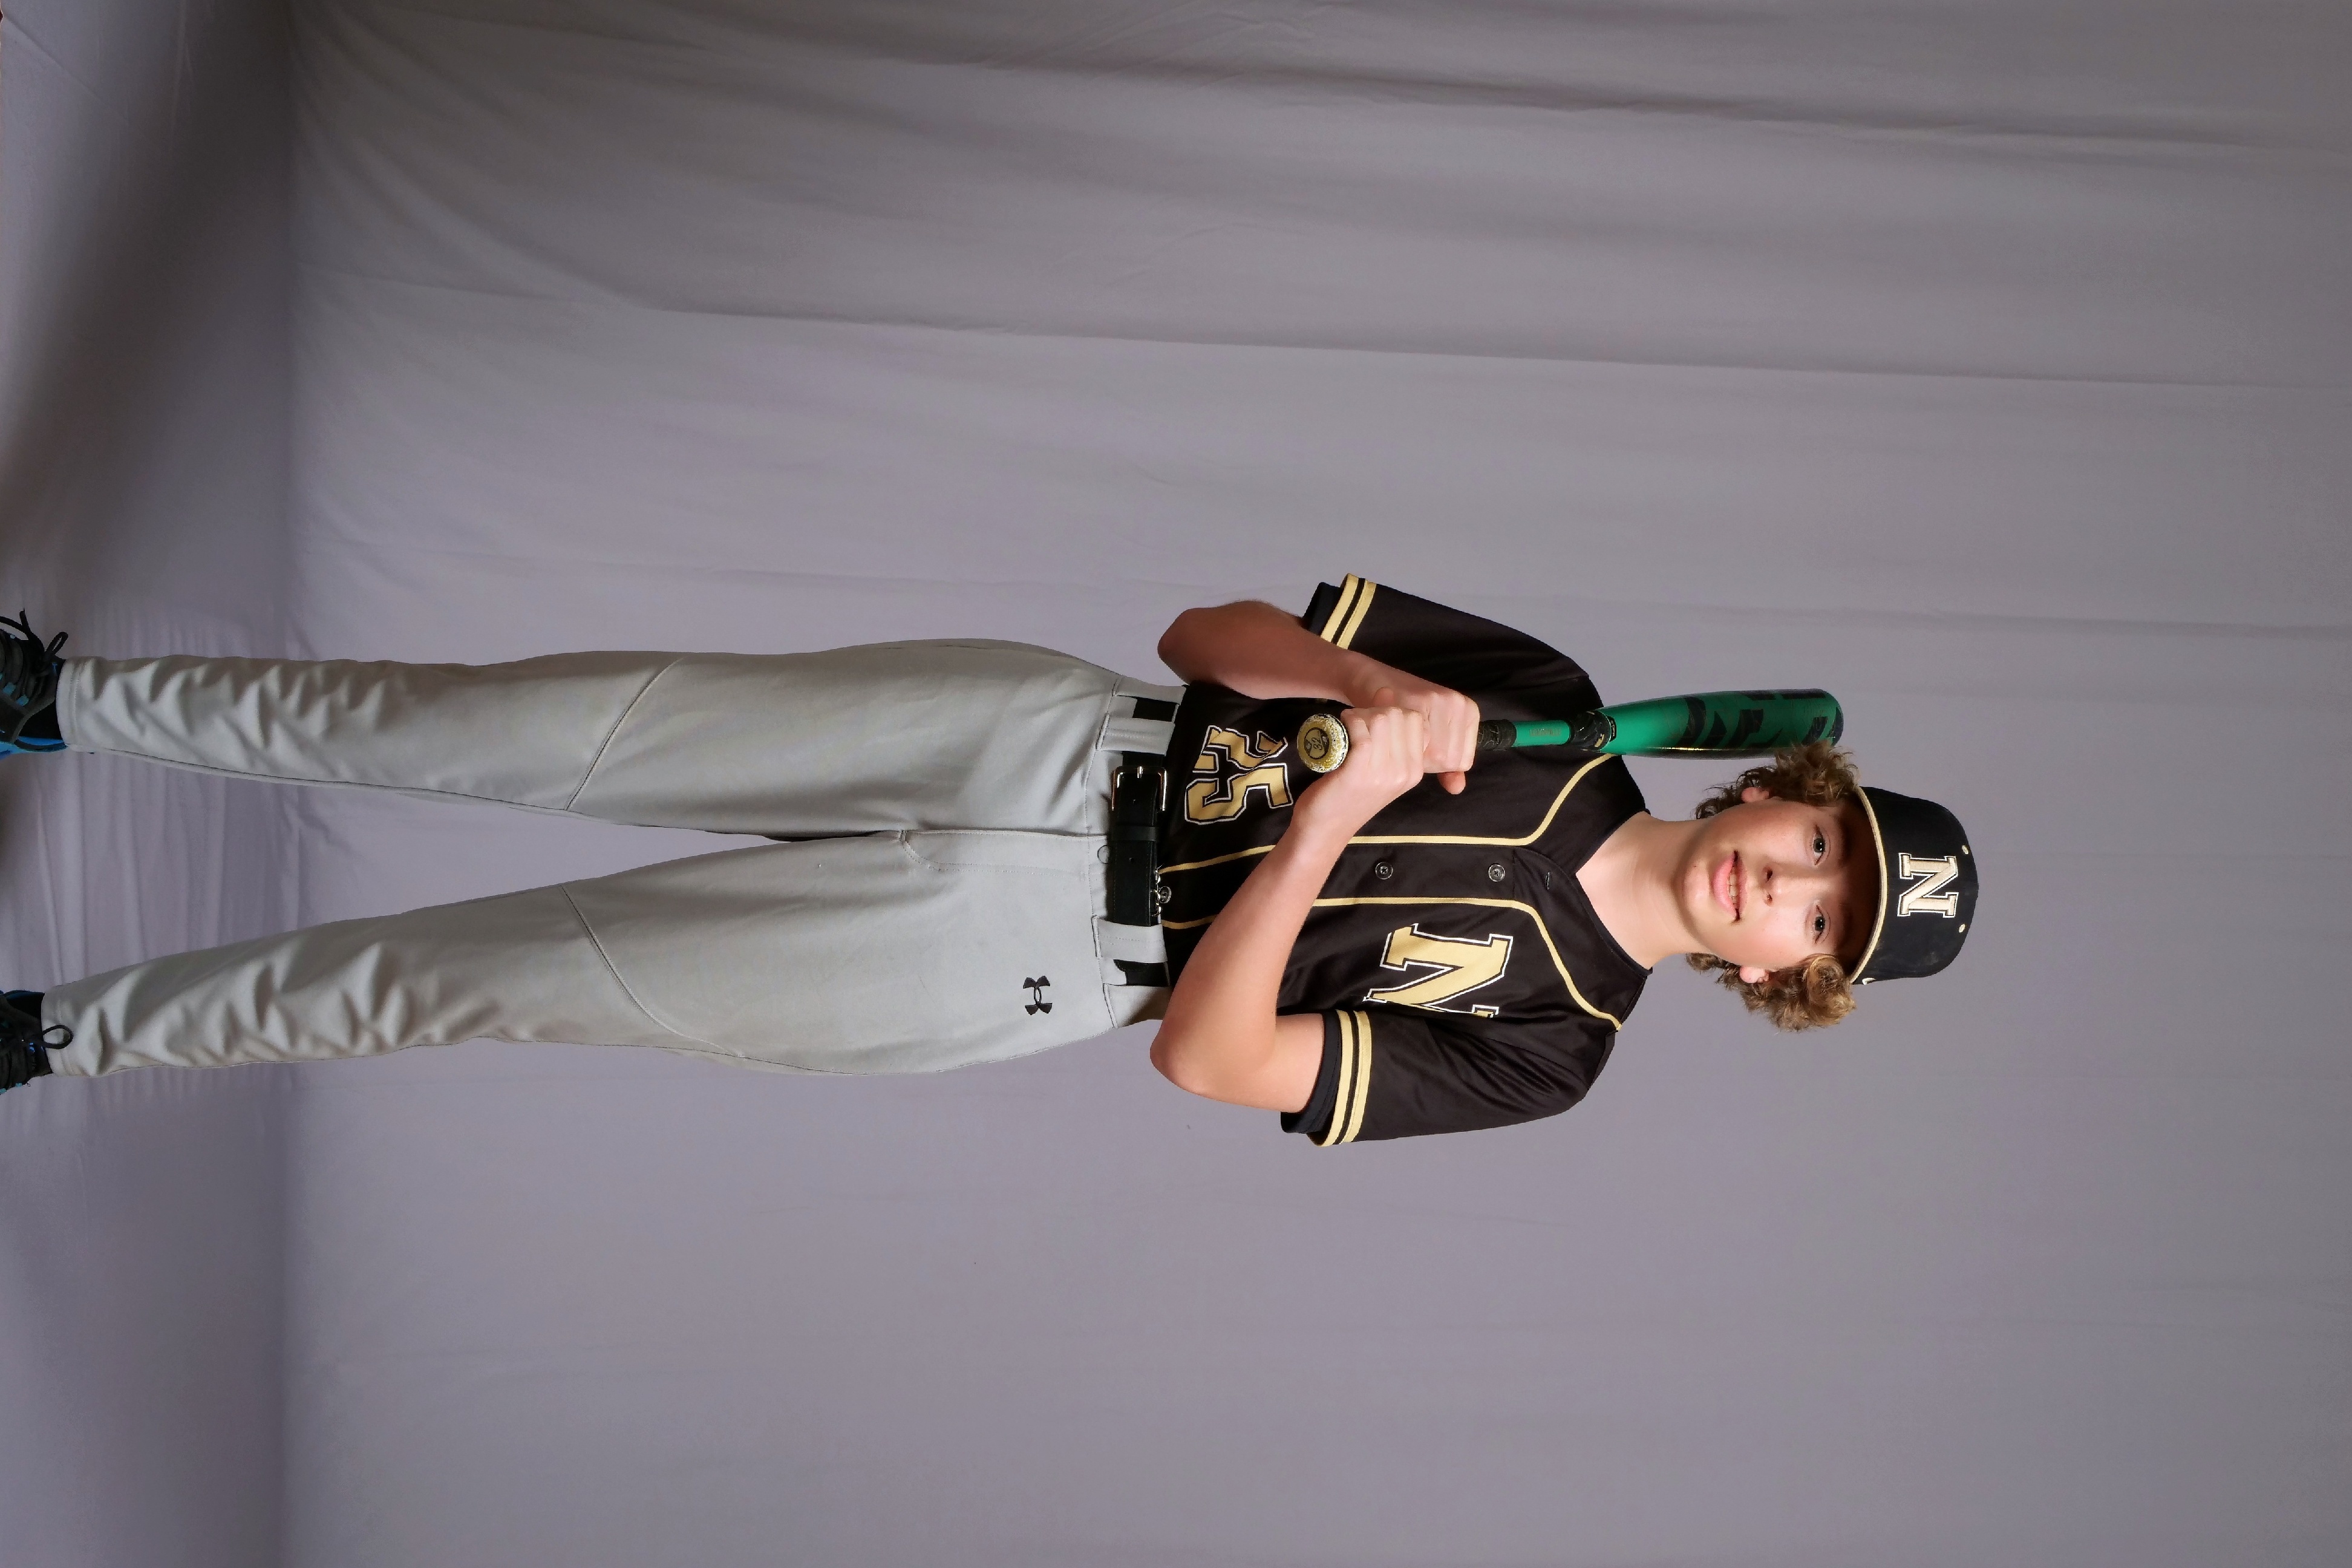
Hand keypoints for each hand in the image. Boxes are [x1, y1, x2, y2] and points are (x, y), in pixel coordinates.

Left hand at [1297, 692, 1428, 834]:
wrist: (1326, 829)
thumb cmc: (1350, 797)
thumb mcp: (1383, 775)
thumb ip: (1394, 748)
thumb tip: (1391, 698)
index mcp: (1415, 771)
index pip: (1417, 721)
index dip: (1393, 711)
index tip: (1372, 720)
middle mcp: (1405, 772)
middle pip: (1401, 715)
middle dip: (1377, 708)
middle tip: (1357, 721)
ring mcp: (1383, 773)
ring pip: (1382, 719)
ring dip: (1362, 714)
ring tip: (1349, 724)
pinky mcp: (1358, 772)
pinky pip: (1362, 732)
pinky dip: (1350, 721)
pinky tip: (1341, 725)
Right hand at [1345, 664, 1477, 793]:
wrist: (1373, 682)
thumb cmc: (1403, 714)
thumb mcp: (1431, 738)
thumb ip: (1447, 766)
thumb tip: (1457, 789)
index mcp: (1469, 712)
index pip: (1462, 762)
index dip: (1437, 764)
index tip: (1421, 747)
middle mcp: (1459, 704)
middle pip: (1450, 760)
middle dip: (1426, 761)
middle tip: (1408, 743)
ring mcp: (1443, 699)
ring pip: (1436, 755)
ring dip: (1415, 755)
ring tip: (1401, 738)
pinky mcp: (1422, 698)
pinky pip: (1419, 744)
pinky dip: (1403, 745)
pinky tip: (1393, 733)